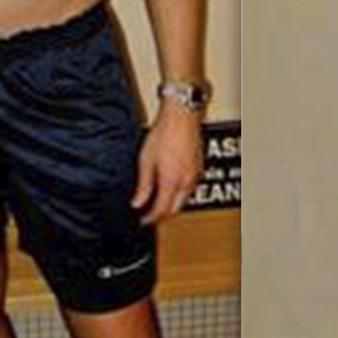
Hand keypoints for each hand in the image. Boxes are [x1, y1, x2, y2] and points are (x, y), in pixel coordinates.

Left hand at [131, 103, 203, 225]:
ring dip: (172, 204)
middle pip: (175, 209)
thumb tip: (137, 203)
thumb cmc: (163, 134)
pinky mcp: (199, 168)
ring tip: (158, 200)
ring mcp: (195, 175)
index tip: (143, 220)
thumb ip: (143, 185)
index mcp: (171, 182)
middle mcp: (186, 182)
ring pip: (184, 200)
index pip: (162, 210)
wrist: (181, 116)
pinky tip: (171, 187)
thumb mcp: (146, 160)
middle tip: (150, 214)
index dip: (151, 219)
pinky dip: (180, 194)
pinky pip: (190, 188)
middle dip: (163, 215)